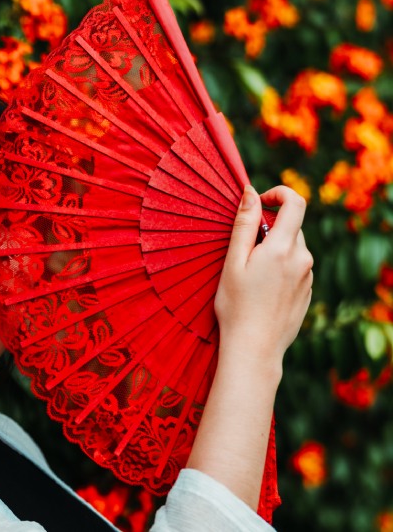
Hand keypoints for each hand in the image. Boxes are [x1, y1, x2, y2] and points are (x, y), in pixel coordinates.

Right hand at [214, 185, 312, 371]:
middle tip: (243, 250)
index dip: (278, 193)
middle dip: (269, 227)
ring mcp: (307, 277)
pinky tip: (261, 289)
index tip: (260, 201)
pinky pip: (296, 267)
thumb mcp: (233, 262)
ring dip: (274, 249)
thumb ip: (244, 224)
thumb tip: (251, 193)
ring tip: (250, 275)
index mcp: (282, 249)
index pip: (295, 203)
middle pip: (291, 226)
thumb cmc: (236, 305)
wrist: (254, 348)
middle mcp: (302, 259)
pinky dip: (280, 267)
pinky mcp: (307, 291)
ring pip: (293, 247)